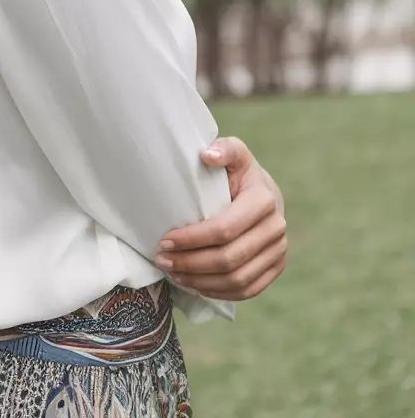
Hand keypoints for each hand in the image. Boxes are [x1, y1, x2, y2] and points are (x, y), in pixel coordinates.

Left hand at [154, 136, 286, 300]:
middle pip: (229, 259)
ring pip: (237, 280)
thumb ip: (224, 149)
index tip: (164, 241)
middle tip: (162, 261)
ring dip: (200, 281)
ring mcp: (279, 251)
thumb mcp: (233, 153)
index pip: (224, 229)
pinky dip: (218, 292)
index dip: (192, 239)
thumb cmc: (238, 172)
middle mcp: (276, 228)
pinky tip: (195, 284)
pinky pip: (248, 290)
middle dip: (191, 263)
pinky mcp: (276, 267)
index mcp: (264, 200)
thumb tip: (207, 155)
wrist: (264, 191)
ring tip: (173, 274)